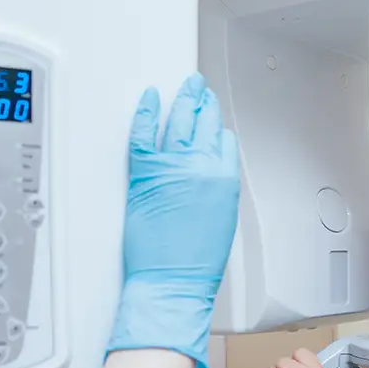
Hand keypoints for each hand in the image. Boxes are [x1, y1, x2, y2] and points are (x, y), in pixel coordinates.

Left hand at [107, 73, 238, 367]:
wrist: (172, 280)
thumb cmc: (196, 261)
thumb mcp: (222, 220)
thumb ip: (217, 190)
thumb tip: (208, 174)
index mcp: (224, 180)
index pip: (223, 141)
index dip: (217, 129)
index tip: (213, 121)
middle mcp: (201, 167)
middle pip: (203, 123)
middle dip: (203, 102)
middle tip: (200, 89)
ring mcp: (172, 166)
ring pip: (179, 120)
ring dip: (183, 99)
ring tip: (185, 87)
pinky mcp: (145, 172)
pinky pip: (144, 132)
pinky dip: (147, 111)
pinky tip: (150, 98)